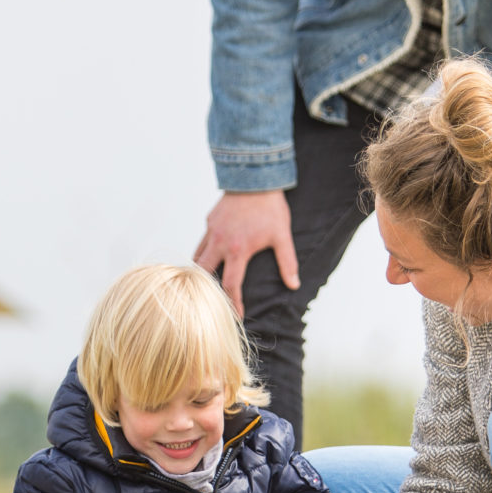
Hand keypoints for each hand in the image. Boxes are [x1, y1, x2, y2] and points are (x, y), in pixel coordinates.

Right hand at [193, 190, 298, 314]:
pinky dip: (203, 253)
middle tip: (213, 303)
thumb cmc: (270, 207)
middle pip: (204, 275)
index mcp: (238, 250)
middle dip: (206, 290)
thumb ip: (287, 262)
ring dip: (202, 272)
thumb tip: (294, 285)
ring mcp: (212, 231)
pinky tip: (210, 258)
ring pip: (198, 258)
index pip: (230, 285)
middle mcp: (220, 243)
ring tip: (208, 284)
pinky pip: (201, 242)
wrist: (255, 176)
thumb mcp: (282, 235)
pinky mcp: (210, 221)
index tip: (236, 316)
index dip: (232, 303)